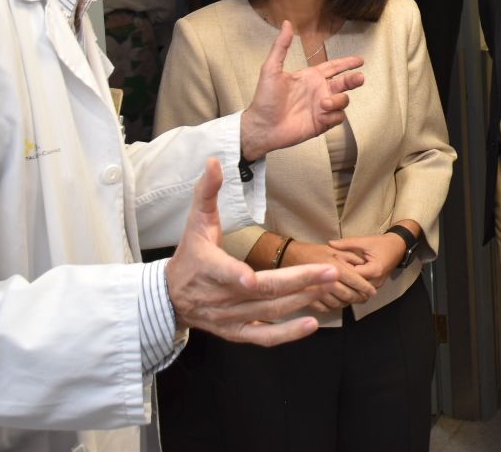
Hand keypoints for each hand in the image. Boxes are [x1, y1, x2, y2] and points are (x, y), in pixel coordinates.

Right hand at [166, 159, 339, 345]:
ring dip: (301, 299)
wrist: (171, 299)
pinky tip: (313, 323)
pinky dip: (288, 334)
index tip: (250, 280)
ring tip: (329, 285)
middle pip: (262, 292)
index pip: (222, 273)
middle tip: (329, 271)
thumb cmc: (190, 255)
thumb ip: (207, 192)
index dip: (236, 277)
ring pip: (269, 312)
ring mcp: (230, 318)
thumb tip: (214, 162)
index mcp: (208, 268)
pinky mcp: (237, 332)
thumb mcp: (195, 222)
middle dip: (298, 281)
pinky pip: (265, 337)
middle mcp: (220, 297)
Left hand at [240, 21, 363, 160]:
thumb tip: (287, 23)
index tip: (360, 60)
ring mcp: (322, 108)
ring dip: (337, 101)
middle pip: (344, 83)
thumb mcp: (271, 69)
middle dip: (354, 80)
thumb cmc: (265, 98)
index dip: (347, 63)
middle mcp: (319, 91)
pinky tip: (321, 117)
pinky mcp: (322, 123)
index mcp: (310, 77)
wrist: (263, 126)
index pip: (334, 67)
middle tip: (360, 77)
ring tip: (323, 104)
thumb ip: (281, 46)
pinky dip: (333, 116)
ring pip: (343, 101)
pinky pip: (338, 118)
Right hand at [282, 241, 376, 311]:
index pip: (354, 280)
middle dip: (359, 297)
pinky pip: (325, 308)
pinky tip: (339, 303)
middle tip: (366, 298)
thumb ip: (350, 257)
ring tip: (354, 300)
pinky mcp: (307, 300)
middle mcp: (325, 280)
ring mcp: (316, 292)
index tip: (373, 292)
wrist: (290, 257)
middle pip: (348, 294)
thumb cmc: (313, 251)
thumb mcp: (334, 249)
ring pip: (338, 304)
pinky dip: (334, 307)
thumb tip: (364, 266)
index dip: (366, 287)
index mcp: (333, 266)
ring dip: (348, 303)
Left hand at [327, 232, 408, 289]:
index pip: (353, 275)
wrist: (398, 246)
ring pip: (357, 289)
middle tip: (328, 272)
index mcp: (374, 270)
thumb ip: (347, 243)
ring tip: (334, 276)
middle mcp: (376, 281)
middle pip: (354, 285)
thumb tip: (330, 243)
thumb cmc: (382, 243)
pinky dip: (353, 284)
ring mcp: (376, 286)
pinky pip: (361, 288)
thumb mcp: (364, 241)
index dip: (340, 270)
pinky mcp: (375, 286)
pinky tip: (344, 278)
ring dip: (347, 283)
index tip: (329, 264)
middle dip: (342, 279)